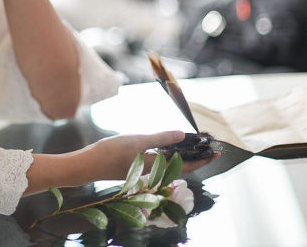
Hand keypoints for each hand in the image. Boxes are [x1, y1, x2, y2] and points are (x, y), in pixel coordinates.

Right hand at [87, 131, 217, 180]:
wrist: (89, 165)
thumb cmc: (112, 153)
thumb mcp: (138, 142)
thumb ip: (161, 139)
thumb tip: (183, 135)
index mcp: (157, 167)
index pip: (187, 165)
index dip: (203, 159)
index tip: (216, 152)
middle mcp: (154, 172)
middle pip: (181, 166)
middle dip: (195, 156)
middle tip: (206, 145)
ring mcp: (146, 170)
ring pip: (171, 164)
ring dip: (182, 155)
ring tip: (191, 144)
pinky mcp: (138, 168)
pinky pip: (160, 162)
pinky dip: (169, 155)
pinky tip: (166, 146)